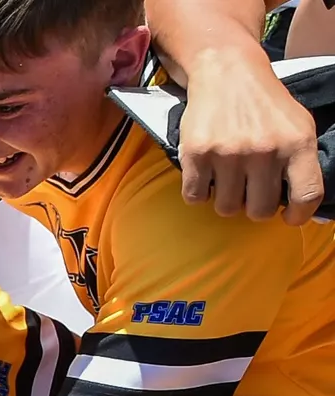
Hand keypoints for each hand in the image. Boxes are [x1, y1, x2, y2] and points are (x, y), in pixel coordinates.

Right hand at [180, 54, 321, 223]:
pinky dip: (198, 191)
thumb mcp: (297, 126)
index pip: (306, 195)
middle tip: (249, 188)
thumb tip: (299, 206)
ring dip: (225, 198)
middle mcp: (265, 150)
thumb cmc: (264, 105)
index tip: (287, 216)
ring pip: (226, 208)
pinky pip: (195, 197)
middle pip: (260, 210)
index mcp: (297, 143)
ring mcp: (229, 153)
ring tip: (226, 177)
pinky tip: (206, 173)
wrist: (227, 72)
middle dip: (253, 205)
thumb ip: (302, 163)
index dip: (298, 215)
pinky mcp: (197, 154)